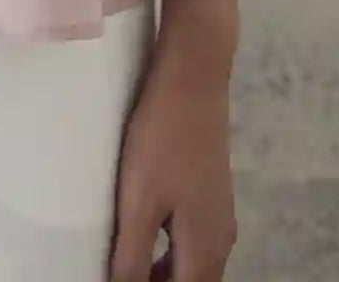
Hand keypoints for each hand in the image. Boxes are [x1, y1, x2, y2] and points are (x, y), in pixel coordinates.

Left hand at [107, 25, 237, 278]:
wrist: (194, 76)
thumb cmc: (163, 139)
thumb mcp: (139, 202)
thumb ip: (131, 257)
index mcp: (204, 249)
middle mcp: (220, 239)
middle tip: (118, 276)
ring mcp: (218, 214)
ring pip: (191, 265)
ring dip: (162, 274)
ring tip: (124, 267)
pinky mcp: (210, 191)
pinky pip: (190, 241)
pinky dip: (168, 253)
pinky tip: (142, 238)